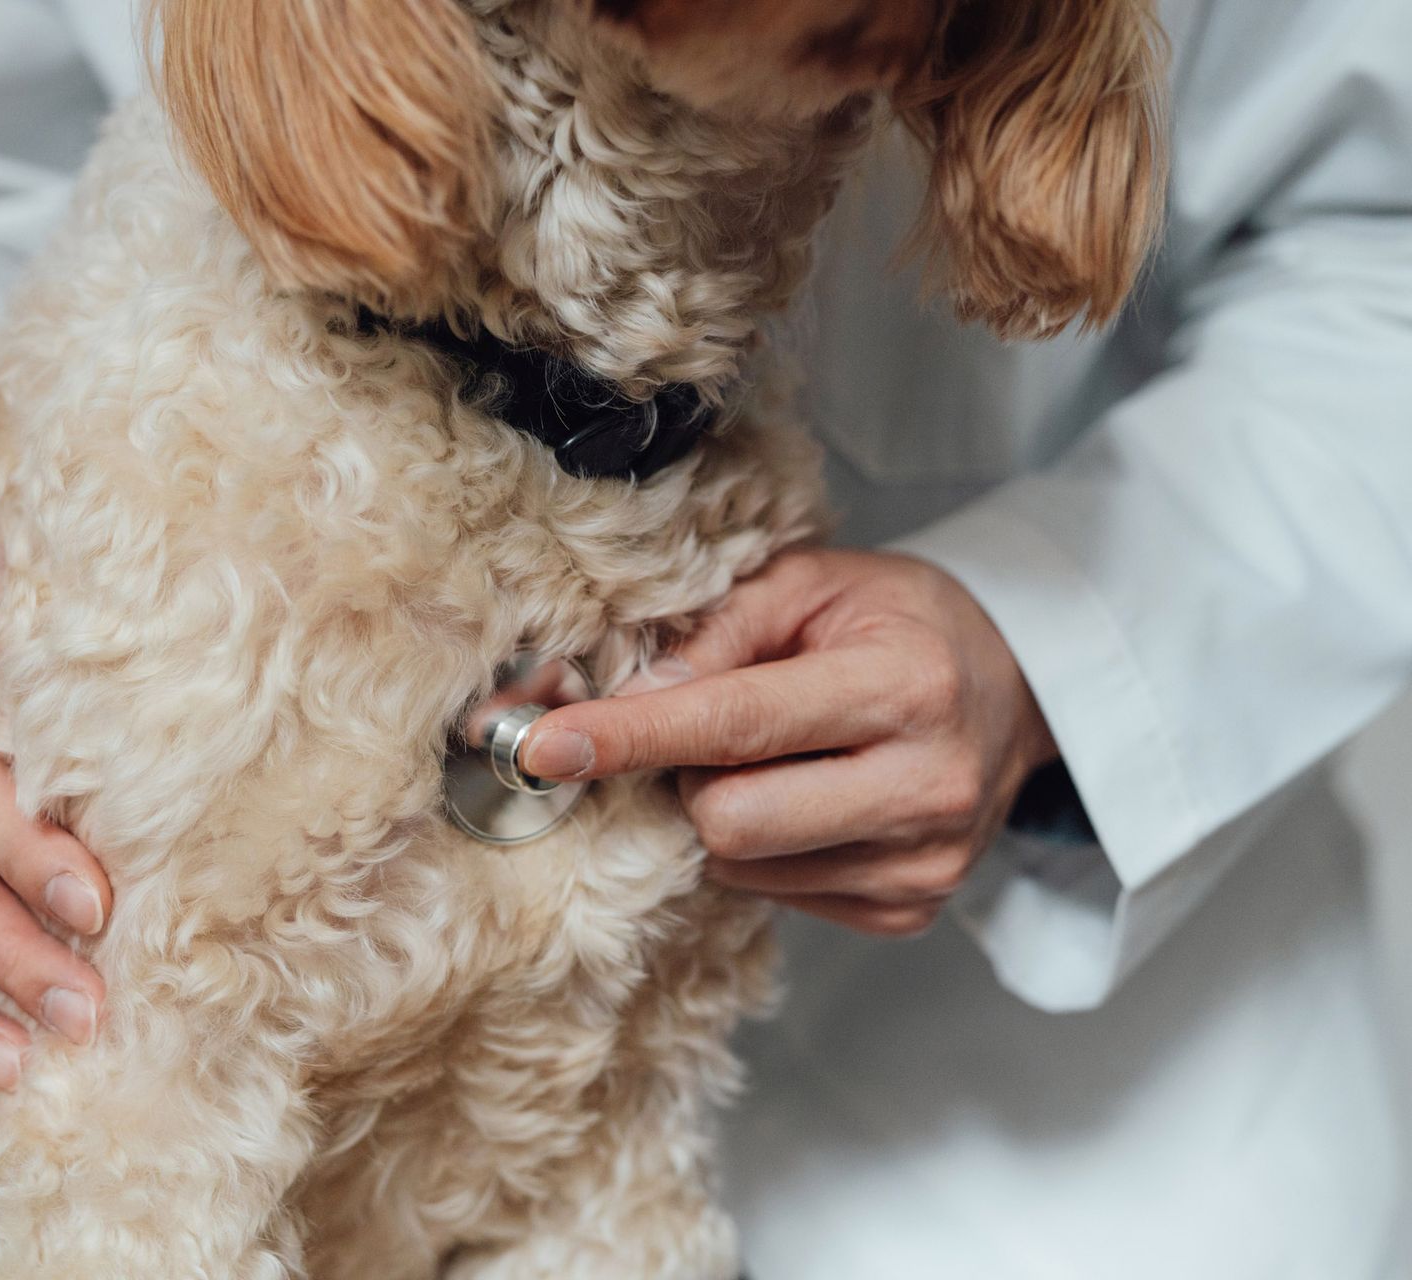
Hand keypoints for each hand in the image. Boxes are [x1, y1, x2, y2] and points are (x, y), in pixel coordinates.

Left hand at [518, 549, 1057, 935]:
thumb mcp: (811, 586)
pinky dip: (765, 845)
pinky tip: (809, 797)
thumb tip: (621, 701)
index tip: (543, 747)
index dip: (629, 737)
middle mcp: (924, 789)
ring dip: (726, 808)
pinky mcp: (908, 912)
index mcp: (903, 688)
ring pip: (741, 864)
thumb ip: (714, 635)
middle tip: (721, 725)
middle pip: (726, 820)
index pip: (735, 724)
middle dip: (692, 774)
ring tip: (784, 754)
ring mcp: (921, 866)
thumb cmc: (900, 623)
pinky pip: (774, 893)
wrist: (1018, 689)